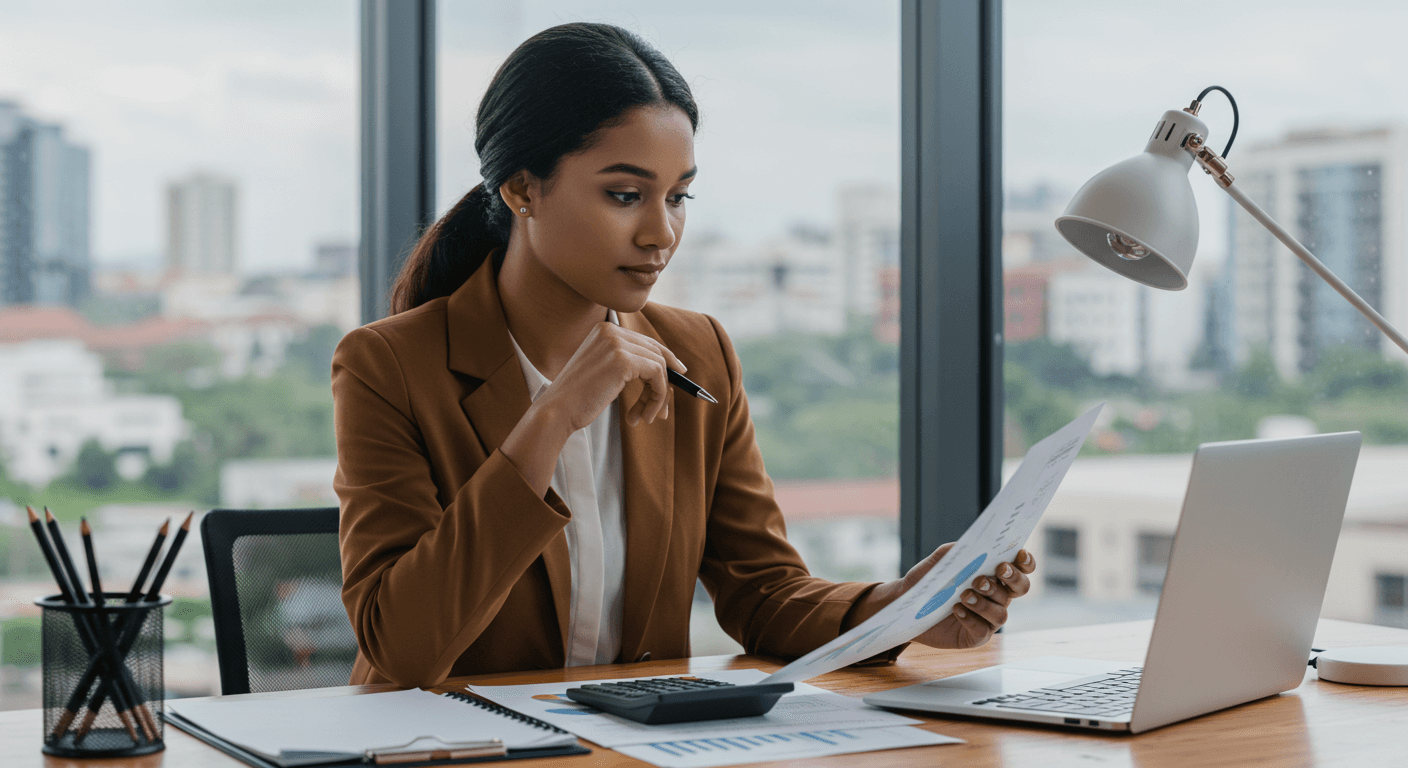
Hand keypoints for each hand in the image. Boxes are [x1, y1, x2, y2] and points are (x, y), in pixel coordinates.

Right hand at [538, 321, 684, 430]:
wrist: (556, 411)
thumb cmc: (577, 399)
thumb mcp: (603, 373)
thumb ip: (627, 364)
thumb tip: (666, 369)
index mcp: (604, 330)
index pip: (645, 341)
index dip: (665, 359)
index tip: (678, 373)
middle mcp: (611, 331)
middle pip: (655, 351)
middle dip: (664, 382)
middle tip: (663, 411)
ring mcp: (616, 343)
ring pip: (660, 366)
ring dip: (658, 396)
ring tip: (646, 417)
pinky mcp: (623, 360)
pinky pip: (658, 375)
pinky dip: (656, 398)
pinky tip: (642, 416)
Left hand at [911, 547, 1034, 648]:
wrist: (907, 607)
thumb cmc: (927, 582)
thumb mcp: (938, 562)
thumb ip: (954, 552)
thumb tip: (970, 545)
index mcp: (994, 576)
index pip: (1020, 568)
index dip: (1026, 562)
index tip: (1019, 554)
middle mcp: (997, 597)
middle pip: (1021, 588)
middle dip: (1012, 579)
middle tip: (993, 572)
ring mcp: (989, 618)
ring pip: (1001, 612)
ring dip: (985, 603)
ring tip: (964, 595)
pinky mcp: (976, 636)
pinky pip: (982, 630)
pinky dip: (970, 619)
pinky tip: (956, 609)